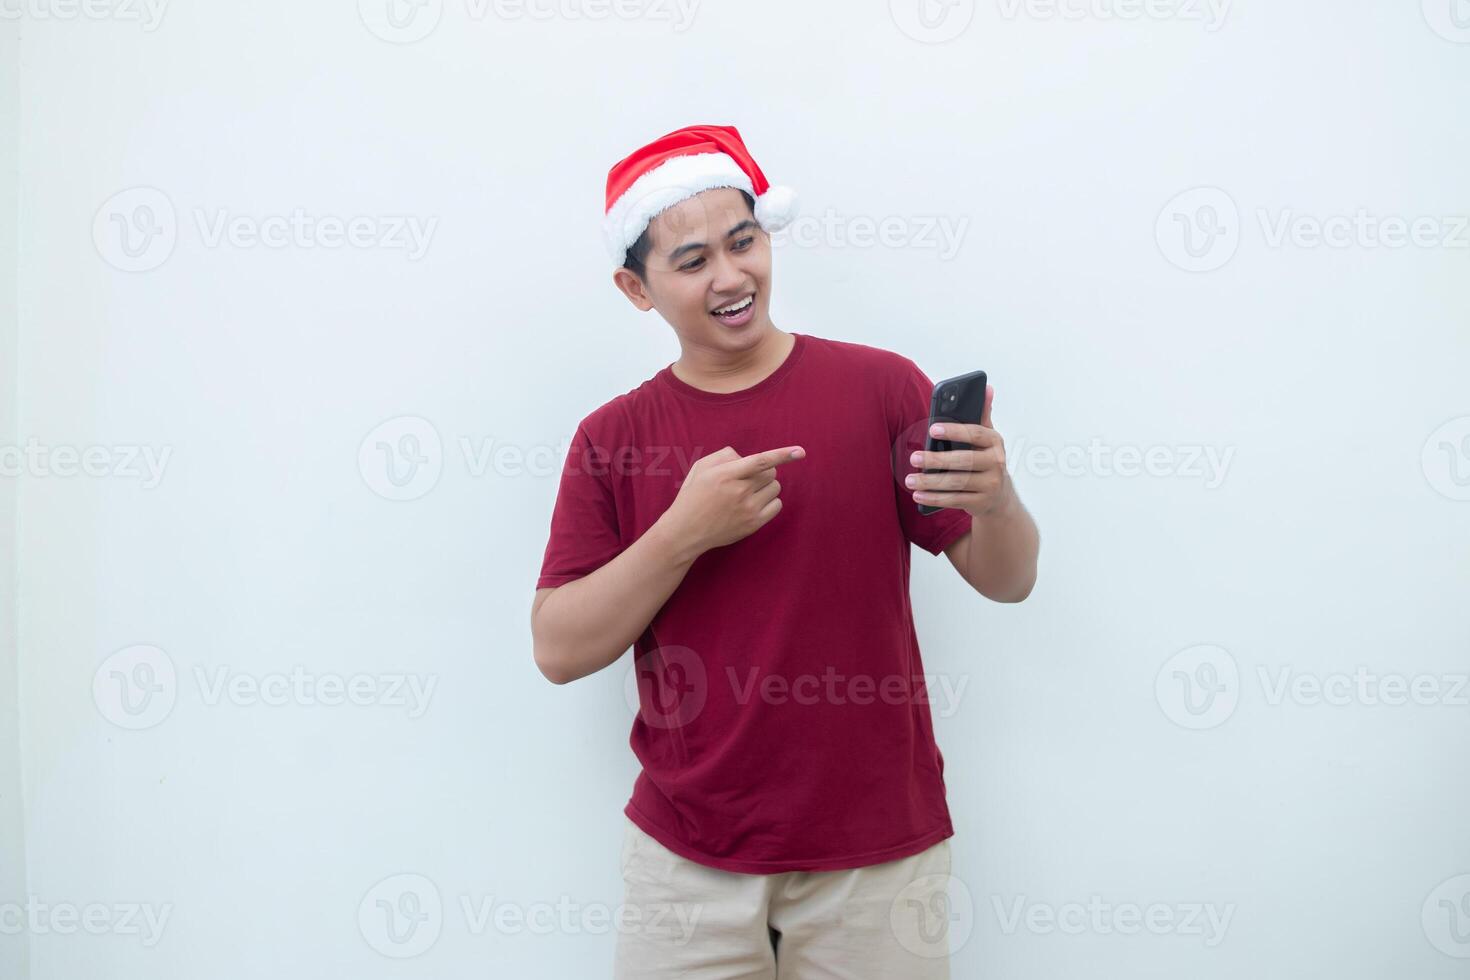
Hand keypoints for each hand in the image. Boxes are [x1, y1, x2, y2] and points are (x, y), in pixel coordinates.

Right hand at [659, 444, 806, 555]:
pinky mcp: (753, 524)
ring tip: (747, 493)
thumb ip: (725, 456)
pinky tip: (754, 504)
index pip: (760, 461)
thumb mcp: (700, 468)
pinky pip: (777, 505)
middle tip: (747, 479)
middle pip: (770, 473)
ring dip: (766, 486)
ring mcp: (748, 510)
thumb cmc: (693, 495)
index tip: (800, 451)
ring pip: (775, 488)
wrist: (685, 531)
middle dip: (763, 472)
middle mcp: (739, 491)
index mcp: (725, 475)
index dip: (782, 454)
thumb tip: (746, 457)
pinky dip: (770, 501)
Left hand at [905, 384, 1012, 516]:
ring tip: (910, 480)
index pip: (975, 434)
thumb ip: (982, 414)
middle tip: (913, 458)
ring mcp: (990, 485)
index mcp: (995, 442)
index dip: (955, 431)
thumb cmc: (984, 460)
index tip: (932, 429)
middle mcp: (997, 463)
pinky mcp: (981, 503)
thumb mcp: (986, 438)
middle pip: (964, 461)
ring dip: (931, 482)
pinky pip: (955, 500)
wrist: (999, 496)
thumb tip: (987, 387)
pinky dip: (934, 498)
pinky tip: (918, 495)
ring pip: (957, 483)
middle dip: (937, 460)